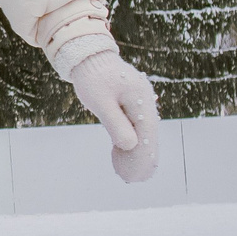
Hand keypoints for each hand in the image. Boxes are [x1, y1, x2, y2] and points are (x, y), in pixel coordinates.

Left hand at [68, 50, 159, 183]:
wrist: (88, 56)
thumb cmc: (92, 77)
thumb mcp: (100, 102)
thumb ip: (116, 123)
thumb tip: (130, 145)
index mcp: (140, 98)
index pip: (147, 132)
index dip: (144, 155)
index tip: (139, 173)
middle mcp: (144, 100)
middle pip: (148, 133)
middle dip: (142, 157)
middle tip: (135, 179)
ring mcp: (139, 101)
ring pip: (142, 130)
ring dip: (137, 150)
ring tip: (130, 172)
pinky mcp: (131, 102)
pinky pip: (135, 124)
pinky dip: (131, 140)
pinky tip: (122, 155)